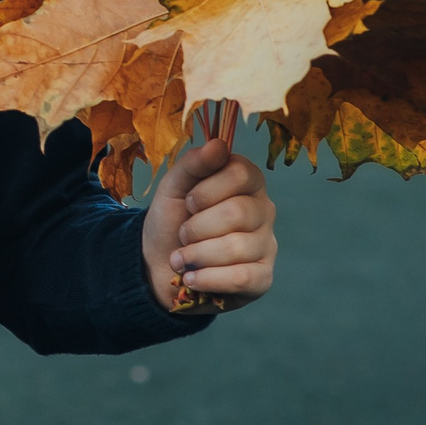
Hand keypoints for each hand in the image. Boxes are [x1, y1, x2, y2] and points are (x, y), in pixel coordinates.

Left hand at [141, 135, 274, 312]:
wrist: (159, 263)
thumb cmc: (172, 219)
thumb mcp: (174, 186)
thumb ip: (194, 163)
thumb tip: (218, 145)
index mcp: (247, 182)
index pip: (242, 173)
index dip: (208, 190)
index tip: (188, 202)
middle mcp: (264, 211)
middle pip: (238, 213)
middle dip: (198, 227)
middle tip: (182, 234)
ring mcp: (266, 245)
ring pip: (237, 247)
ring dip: (197, 255)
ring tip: (180, 259)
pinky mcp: (263, 278)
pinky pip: (243, 278)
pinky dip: (208, 279)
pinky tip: (191, 278)